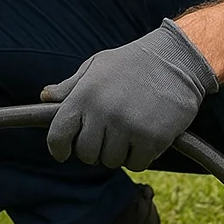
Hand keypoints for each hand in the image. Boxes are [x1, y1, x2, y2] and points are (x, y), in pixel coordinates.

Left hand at [41, 19, 218, 171]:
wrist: (177, 59)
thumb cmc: (132, 62)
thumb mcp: (97, 65)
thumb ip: (71, 86)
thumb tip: (45, 97)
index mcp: (85, 95)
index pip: (58, 135)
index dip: (58, 148)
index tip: (63, 152)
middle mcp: (103, 113)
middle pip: (86, 154)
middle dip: (94, 150)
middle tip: (106, 137)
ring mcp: (128, 127)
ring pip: (111, 161)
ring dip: (118, 153)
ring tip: (128, 133)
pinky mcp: (152, 139)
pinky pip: (136, 164)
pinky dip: (140, 157)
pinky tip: (145, 138)